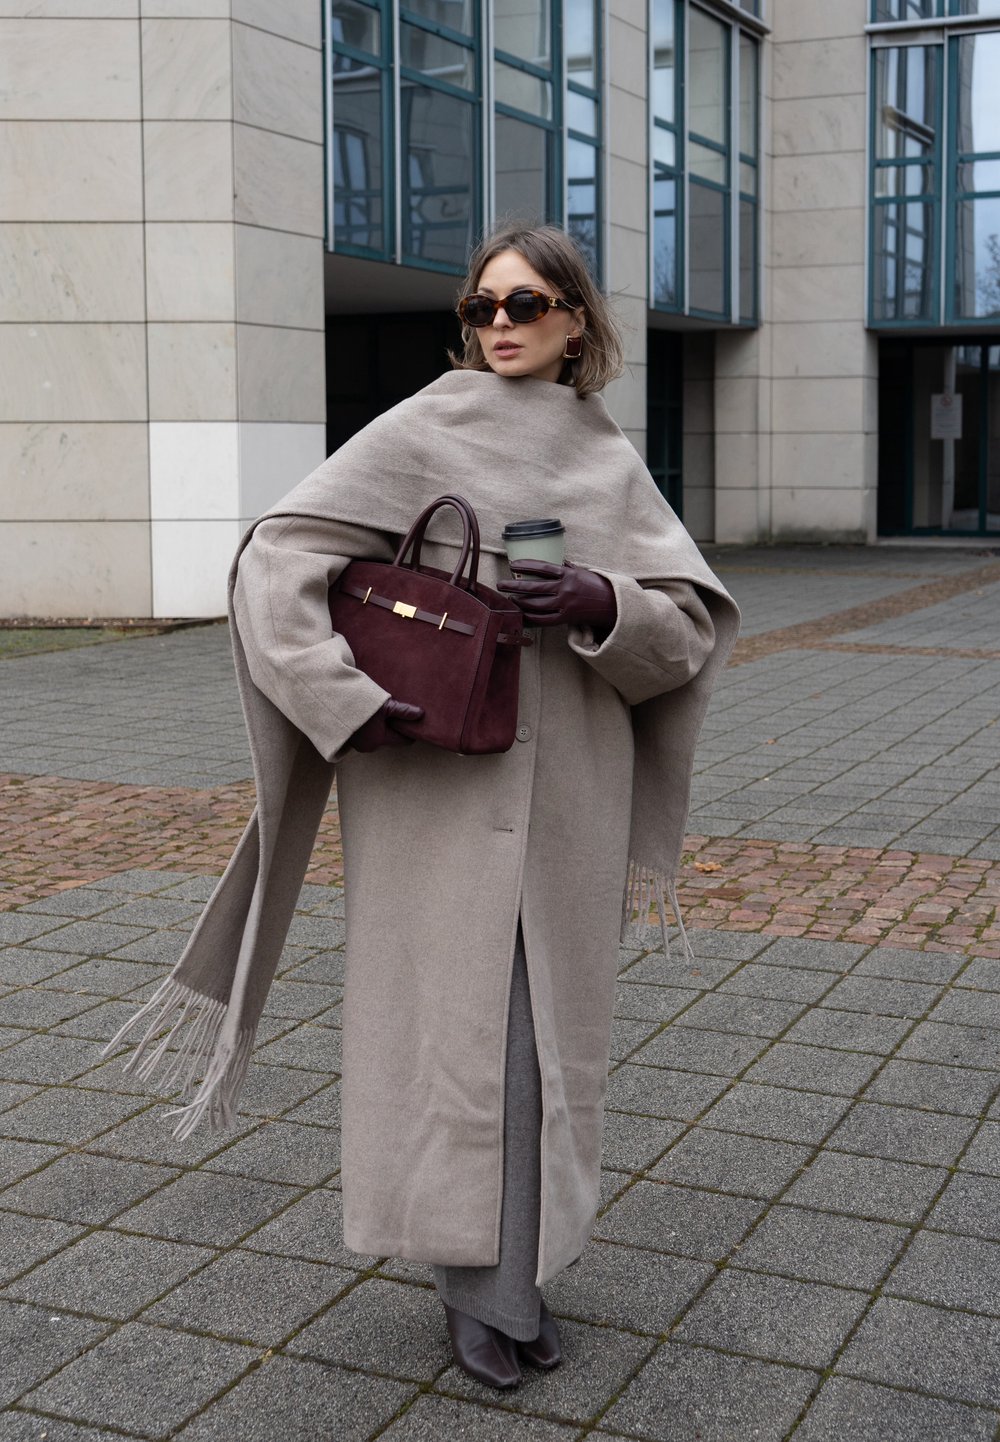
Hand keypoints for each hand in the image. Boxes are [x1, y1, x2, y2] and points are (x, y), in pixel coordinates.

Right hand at [349, 698, 423, 752]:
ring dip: (383, 724)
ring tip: (387, 710)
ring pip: (379, 734)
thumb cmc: (357, 703)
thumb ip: (402, 711)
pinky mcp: (349, 736)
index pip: (403, 740)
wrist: (327, 699)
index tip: (417, 721)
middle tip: (404, 712)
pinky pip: (367, 732)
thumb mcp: (383, 705)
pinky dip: (372, 724)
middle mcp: (367, 746)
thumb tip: (421, 714)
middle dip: (396, 726)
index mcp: (377, 741)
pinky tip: (373, 712)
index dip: (411, 730)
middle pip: (391, 737)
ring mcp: (357, 742)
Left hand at [497, 560, 616, 629]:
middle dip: (514, 586)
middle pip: (535, 586)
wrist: (612, 604)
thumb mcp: (581, 571)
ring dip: (520, 601)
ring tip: (510, 598)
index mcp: (568, 574)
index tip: (512, 565)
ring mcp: (565, 604)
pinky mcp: (566, 618)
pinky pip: (544, 619)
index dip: (526, 565)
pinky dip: (531, 617)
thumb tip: (555, 559)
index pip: (543, 567)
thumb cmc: (596, 585)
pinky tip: (522, 614)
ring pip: (536, 604)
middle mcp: (565, 589)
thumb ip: (566, 567)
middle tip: (500, 584)